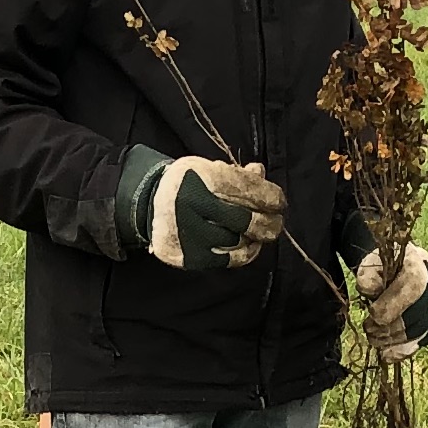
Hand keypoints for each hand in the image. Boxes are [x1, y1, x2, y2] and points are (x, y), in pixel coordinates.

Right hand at [117, 146, 286, 269]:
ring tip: (261, 234)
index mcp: (201, 175)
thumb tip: (261, 173)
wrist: (147, 204)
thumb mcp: (209, 168)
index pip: (248, 188)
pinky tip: (251, 247)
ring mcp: (188, 231)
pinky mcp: (187, 254)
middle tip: (277, 224)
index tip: (280, 203)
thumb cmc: (188, 184)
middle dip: (269, 223)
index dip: (271, 197)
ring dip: (256, 239)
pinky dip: (245, 253)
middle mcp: (192, 203)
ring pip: (238, 240)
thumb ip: (237, 172)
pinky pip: (228, 259)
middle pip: (246, 219)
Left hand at [354, 242, 427, 363]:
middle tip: (368, 326)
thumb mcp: (373, 261)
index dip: (386, 307)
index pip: (408, 293)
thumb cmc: (384, 265)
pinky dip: (399, 352)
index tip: (371, 312)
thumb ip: (368, 275)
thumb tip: (371, 292)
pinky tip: (385, 354)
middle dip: (383, 327)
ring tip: (373, 335)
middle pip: (409, 318)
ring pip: (412, 334)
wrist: (401, 268)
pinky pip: (417, 344)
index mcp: (419, 268)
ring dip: (387, 339)